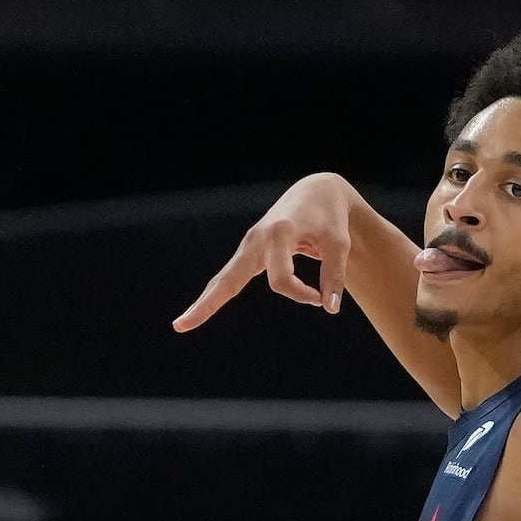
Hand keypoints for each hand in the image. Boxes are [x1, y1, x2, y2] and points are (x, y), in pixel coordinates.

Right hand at [174, 171, 357, 331]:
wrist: (316, 194)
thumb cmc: (330, 220)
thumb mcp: (339, 245)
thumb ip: (334, 276)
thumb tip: (330, 309)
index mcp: (278, 233)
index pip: (281, 280)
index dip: (301, 295)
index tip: (320, 299)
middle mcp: (256, 239)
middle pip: (229, 278)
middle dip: (209, 303)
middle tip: (181, 326)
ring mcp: (249, 245)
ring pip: (224, 279)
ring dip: (206, 302)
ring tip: (181, 324)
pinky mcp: (250, 251)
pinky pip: (230, 276)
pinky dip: (217, 294)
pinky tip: (199, 310)